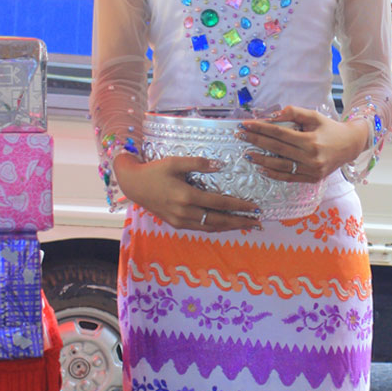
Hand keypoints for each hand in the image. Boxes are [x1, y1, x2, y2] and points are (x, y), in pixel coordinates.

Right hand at [111, 152, 260, 232]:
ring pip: (210, 227)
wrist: (134, 185)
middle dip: (240, 221)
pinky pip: (200, 228)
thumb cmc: (154, 171)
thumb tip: (220, 165)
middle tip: (257, 222)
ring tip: (246, 225)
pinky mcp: (176, 224)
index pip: (220, 203)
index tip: (254, 206)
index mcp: (186, 196)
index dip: (239, 206)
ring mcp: (180, 221)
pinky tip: (224, 224)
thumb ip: (198, 163)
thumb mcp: (175, 162)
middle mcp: (185, 212)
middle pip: (219, 220)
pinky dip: (215, 227)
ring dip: (229, 227)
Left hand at [238, 106, 368, 181]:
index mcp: (311, 140)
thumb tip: (272, 115)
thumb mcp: (314, 116)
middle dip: (256, 141)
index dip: (260, 128)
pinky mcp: (311, 179)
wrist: (350, 145)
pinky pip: (288, 177)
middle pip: (276, 148)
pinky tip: (261, 168)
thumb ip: (294, 113)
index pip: (279, 133)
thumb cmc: (330, 129)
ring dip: (261, 160)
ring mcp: (311, 170)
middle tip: (240, 136)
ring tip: (247, 154)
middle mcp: (310, 157)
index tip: (245, 125)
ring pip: (280, 166)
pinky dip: (273, 174)